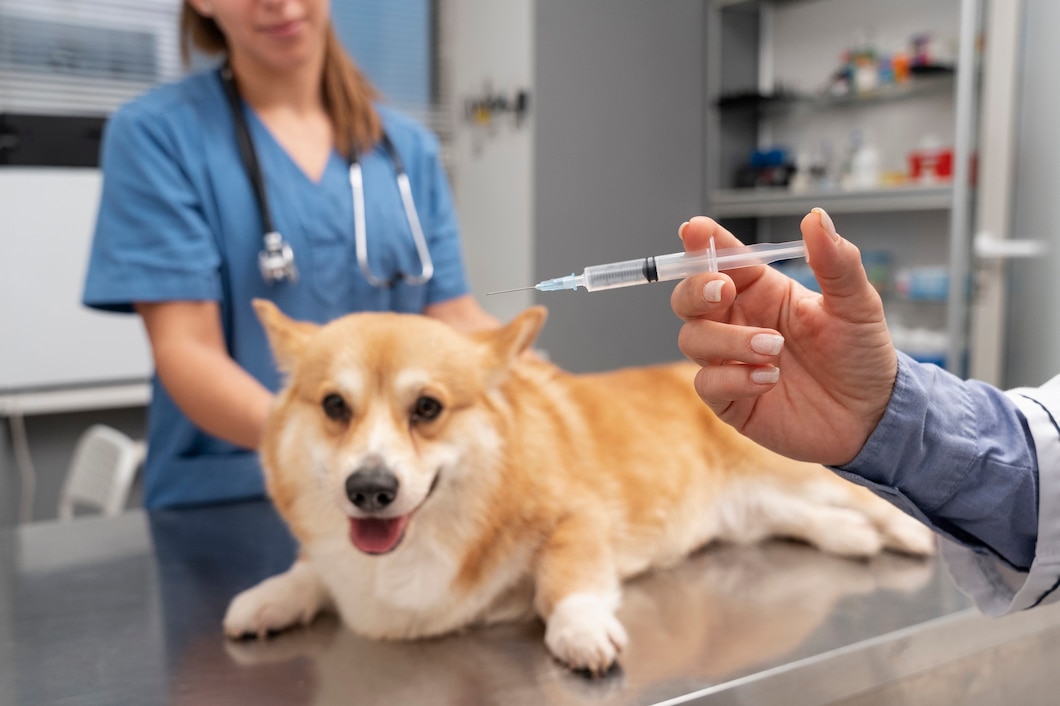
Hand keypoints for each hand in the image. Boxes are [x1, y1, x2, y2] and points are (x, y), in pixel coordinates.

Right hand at [670, 209, 897, 465]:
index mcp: (762, 291)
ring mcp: (730, 361)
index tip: (694, 229)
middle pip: (688, 298)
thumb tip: (816, 218)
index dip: (703, 243)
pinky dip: (734, 378)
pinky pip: (707, 383)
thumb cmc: (861, 356)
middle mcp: (739, 322)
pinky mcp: (730, 399)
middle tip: (724, 290)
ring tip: (773, 349)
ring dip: (728, 340)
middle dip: (696, 289)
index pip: (723, 259)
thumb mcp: (857, 305)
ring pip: (693, 339)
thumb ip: (836, 262)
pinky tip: (768, 379)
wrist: (871, 417)